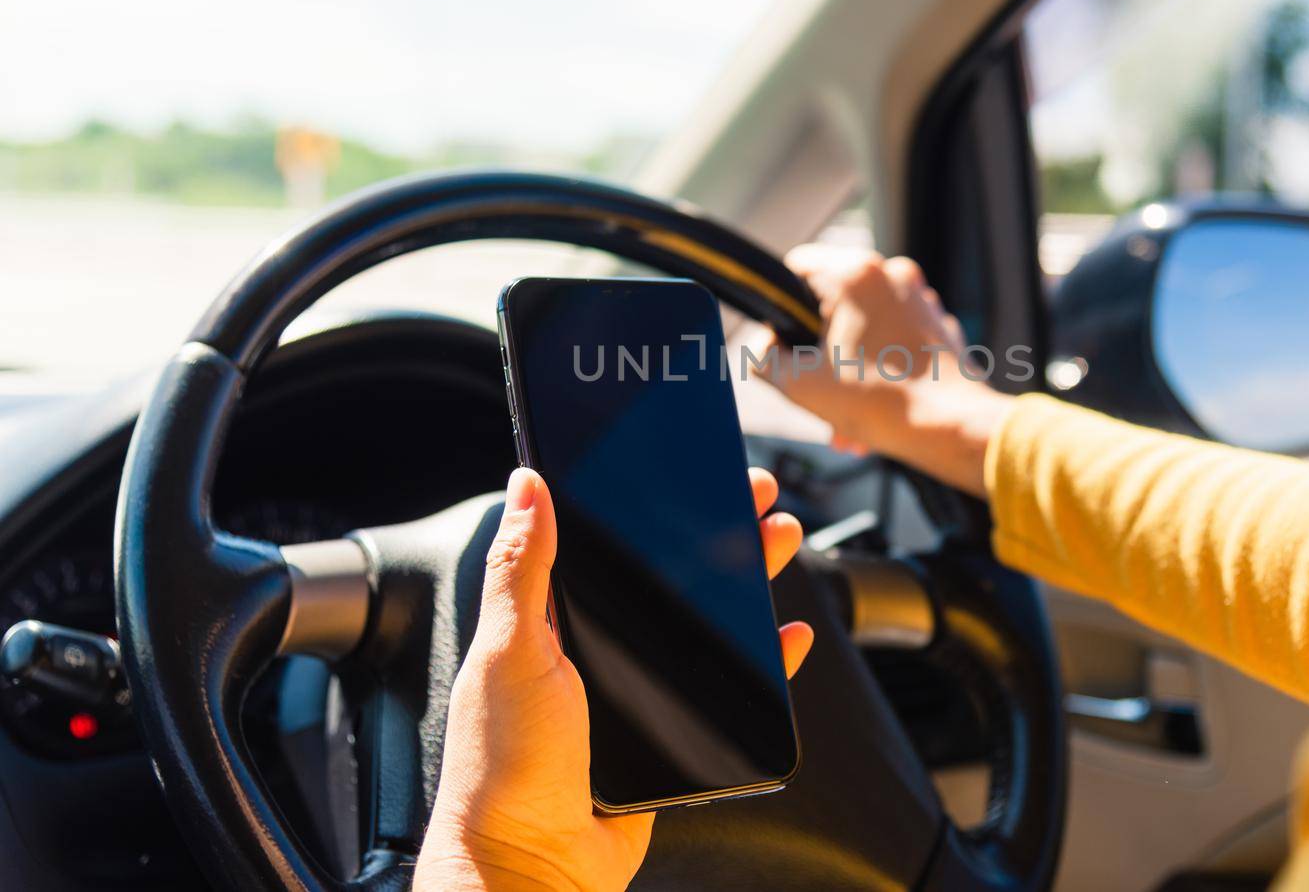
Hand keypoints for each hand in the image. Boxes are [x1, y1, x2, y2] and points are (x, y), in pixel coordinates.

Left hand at [415, 467, 813, 890]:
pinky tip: (789, 635)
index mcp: (552, 620)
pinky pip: (728, 686)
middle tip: (754, 495)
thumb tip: (524, 484)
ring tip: (780, 540)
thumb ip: (521, 569)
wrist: (536, 866)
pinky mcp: (671, 731)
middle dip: (716, 531)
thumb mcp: (511, 652)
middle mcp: (595, 649)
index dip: (650, 503)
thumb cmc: (506, 767)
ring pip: (704, 622)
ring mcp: (637, 690)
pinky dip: (766, 661)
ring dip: (747, 580)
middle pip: (668, 576)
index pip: (608, 544)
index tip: (689, 469)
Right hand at [763, 246, 1010, 495]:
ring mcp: (921, 299)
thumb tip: (765, 346)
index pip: (796, 267)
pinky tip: (877, 409)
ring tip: (846, 418)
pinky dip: (880, 368)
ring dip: (848, 367)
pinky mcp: (939, 325)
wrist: (953, 430)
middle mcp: (893, 274)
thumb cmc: (881, 403)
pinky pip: (895, 339)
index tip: (785, 344)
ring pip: (864, 325)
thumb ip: (764, 356)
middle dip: (819, 352)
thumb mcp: (798, 384)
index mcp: (855, 274)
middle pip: (832, 302)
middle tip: (816, 392)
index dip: (781, 306)